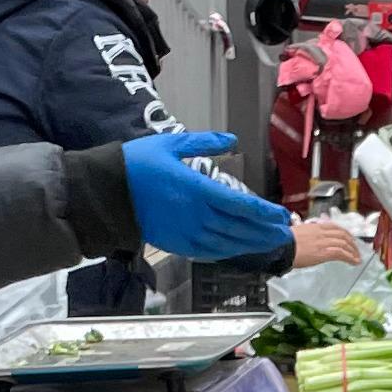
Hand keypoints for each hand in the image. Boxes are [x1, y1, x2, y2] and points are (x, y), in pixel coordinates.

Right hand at [121, 130, 293, 264]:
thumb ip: (205, 143)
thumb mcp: (172, 144)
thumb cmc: (138, 165)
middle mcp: (197, 216)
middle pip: (240, 228)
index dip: (265, 212)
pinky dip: (228, 251)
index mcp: (199, 189)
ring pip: (228, 243)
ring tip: (269, 243)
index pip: (242, 205)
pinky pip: (209, 251)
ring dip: (252, 244)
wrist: (108, 194)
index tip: (282, 216)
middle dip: (265, 232)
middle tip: (284, 233)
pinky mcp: (177, 244)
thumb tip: (231, 139)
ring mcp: (187, 233)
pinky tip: (238, 249)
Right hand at [289, 215, 364, 269]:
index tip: (349, 238)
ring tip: (357, 258)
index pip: (335, 227)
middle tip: (356, 250)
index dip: (345, 233)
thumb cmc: (285, 241)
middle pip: (343, 235)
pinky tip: (354, 262)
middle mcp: (322, 232)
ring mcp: (324, 242)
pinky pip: (341, 253)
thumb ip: (307, 234)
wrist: (281, 246)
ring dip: (353, 251)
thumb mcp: (297, 233)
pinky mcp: (324, 252)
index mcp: (316, 226)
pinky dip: (350, 257)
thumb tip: (308, 239)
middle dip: (352, 243)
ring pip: (344, 244)